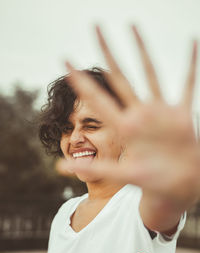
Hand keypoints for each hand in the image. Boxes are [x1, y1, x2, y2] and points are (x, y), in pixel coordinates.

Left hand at [64, 26, 198, 207]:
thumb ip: (94, 169)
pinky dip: (190, 65)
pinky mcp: (180, 115)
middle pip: (119, 77)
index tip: (64, 60)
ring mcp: (159, 112)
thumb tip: (59, 167)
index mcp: (124, 128)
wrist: (177, 187)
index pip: (97, 98)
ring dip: (141, 50)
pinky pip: (187, 84)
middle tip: (95, 26)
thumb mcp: (123, 174)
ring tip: (131, 26)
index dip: (80, 81)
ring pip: (149, 73)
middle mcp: (138, 115)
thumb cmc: (151, 183)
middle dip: (107, 51)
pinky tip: (191, 44)